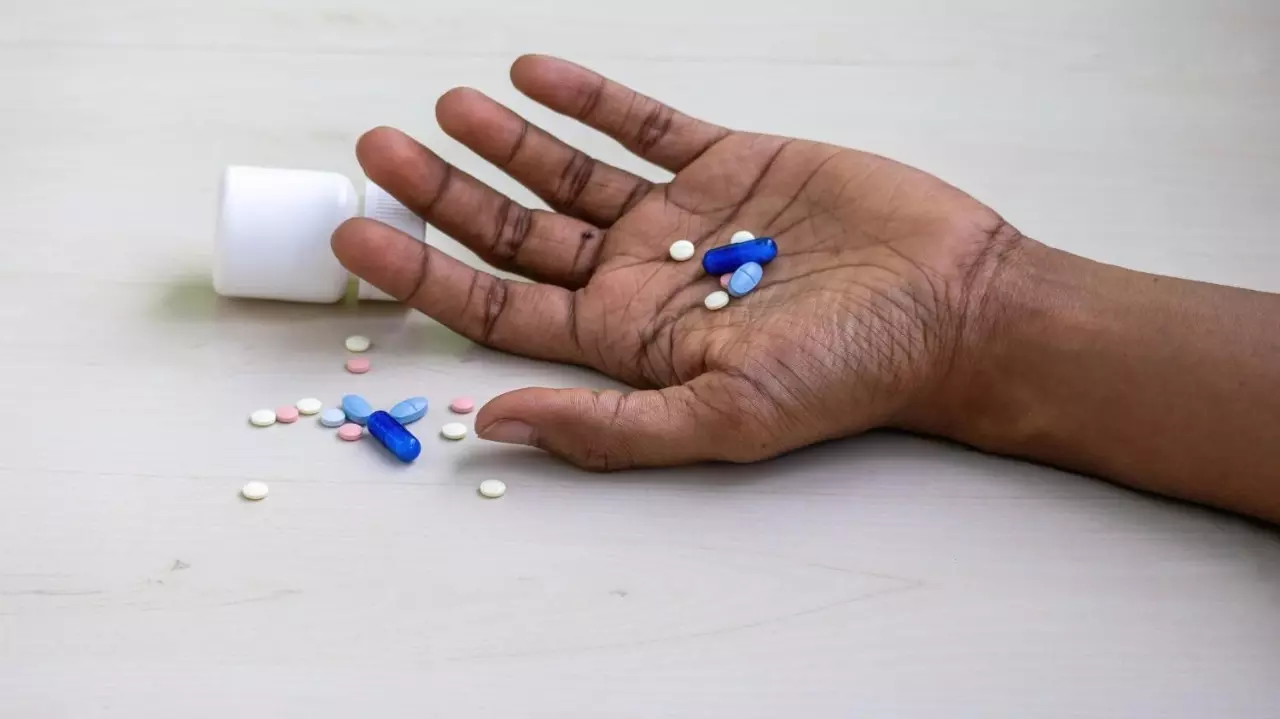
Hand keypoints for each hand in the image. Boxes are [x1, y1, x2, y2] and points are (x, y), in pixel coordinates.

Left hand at [332, 55, 1022, 469]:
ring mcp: (680, 214)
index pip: (499, 306)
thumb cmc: (847, 374)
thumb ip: (606, 425)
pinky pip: (642, 123)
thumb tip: (488, 423)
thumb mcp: (722, 414)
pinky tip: (536, 73)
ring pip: (566, 172)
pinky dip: (589, 98)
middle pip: (515, 233)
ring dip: (505, 139)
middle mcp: (638, 277)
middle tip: (378, 151)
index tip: (360, 234)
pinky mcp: (727, 161)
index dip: (423, 273)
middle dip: (443, 193)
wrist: (950, 305)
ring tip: (447, 104)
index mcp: (624, 342)